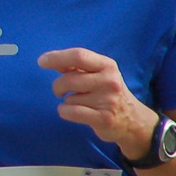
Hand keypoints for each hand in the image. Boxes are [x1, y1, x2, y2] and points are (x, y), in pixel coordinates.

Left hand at [38, 48, 156, 157]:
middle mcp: (110, 81)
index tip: (42, 62)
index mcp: (107, 65)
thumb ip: (77, 67)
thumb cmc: (107, 93)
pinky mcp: (103, 118)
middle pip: (69, 79)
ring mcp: (108, 100)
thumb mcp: (98, 74)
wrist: (132, 120)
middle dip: (57, 86)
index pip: (79, 55)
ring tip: (81, 103)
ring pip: (69, 98)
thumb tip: (51, 61)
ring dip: (67, 101)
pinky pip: (70, 112)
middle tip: (60, 90)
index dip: (57, 57)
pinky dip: (65, 112)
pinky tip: (74, 112)